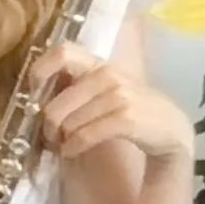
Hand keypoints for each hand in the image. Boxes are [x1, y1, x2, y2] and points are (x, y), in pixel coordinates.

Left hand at [28, 41, 193, 164]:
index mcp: (98, 64)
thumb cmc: (129, 109)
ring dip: (60, 140)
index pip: (63, 52)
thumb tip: (35, 97)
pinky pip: (83, 136)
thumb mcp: (104, 90)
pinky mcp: (125, 119)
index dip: (41, 70)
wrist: (169, 129)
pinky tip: (73, 151)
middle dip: (46, 126)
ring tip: (64, 145)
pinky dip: (72, 148)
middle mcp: (107, 74)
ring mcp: (118, 96)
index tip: (34, 91)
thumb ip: (75, 87)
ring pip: (67, 123)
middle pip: (55, 104)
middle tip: (50, 137)